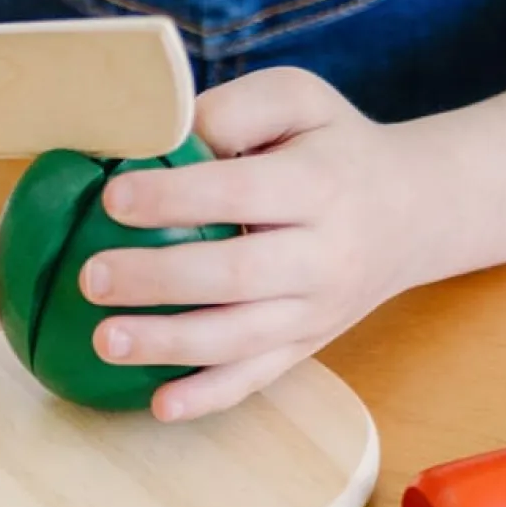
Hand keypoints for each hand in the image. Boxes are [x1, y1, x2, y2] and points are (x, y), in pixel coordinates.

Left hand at [77, 68, 428, 421]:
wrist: (413, 211)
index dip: (174, 198)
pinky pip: (257, 377)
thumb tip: (166, 140)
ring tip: (104, 340)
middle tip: (92, 277)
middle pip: (237, 275)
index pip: (239, 193)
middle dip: (159, 280)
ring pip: (241, 338)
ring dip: (170, 345)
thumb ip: (236, 109)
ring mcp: (316, 310)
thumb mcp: (300, 100)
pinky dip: (209, 397)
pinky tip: (158, 406)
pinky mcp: (305, 345)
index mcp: (320, 184)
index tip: (112, 198)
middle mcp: (324, 255)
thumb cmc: (333, 146)